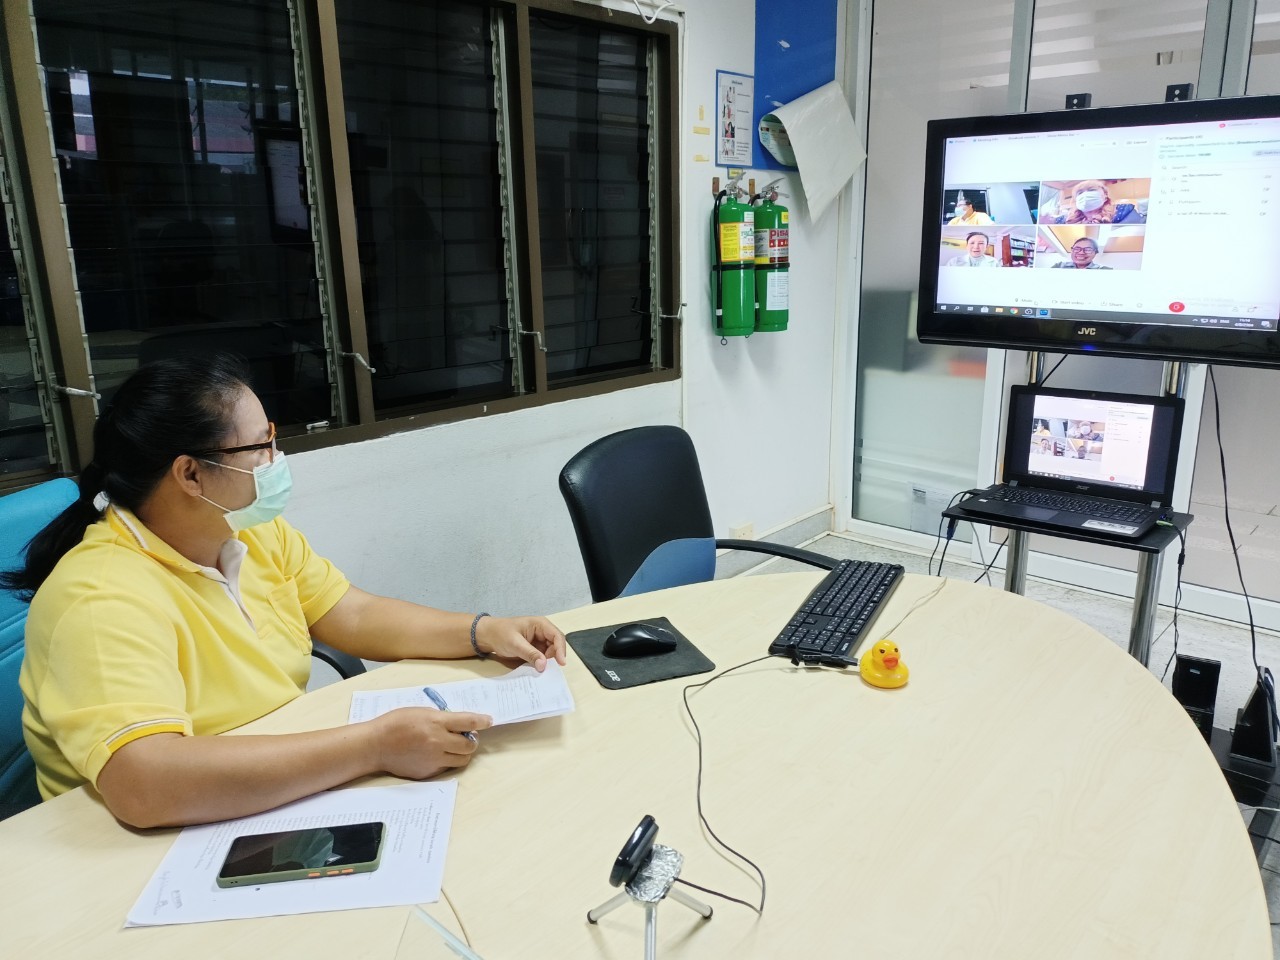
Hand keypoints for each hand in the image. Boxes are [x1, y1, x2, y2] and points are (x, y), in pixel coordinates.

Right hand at [372, 708, 491, 779]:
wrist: (376, 745)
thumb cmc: (395, 723)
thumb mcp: (421, 712)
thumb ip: (441, 718)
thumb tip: (458, 724)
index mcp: (436, 722)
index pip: (468, 722)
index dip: (482, 721)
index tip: (489, 721)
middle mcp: (438, 742)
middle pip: (470, 745)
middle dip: (472, 740)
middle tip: (465, 737)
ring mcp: (434, 759)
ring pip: (462, 759)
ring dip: (462, 753)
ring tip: (452, 747)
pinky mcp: (429, 772)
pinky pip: (446, 768)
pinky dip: (447, 761)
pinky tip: (436, 754)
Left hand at [474, 615, 566, 670]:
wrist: (487, 636)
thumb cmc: (500, 633)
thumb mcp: (515, 644)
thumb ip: (530, 654)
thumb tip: (543, 666)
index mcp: (540, 624)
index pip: (557, 636)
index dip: (561, 649)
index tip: (561, 663)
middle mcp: (542, 632)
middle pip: (556, 645)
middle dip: (554, 657)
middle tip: (548, 668)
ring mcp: (539, 641)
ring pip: (550, 653)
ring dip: (547, 661)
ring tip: (541, 670)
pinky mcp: (534, 649)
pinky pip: (542, 657)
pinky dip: (541, 663)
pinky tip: (537, 669)